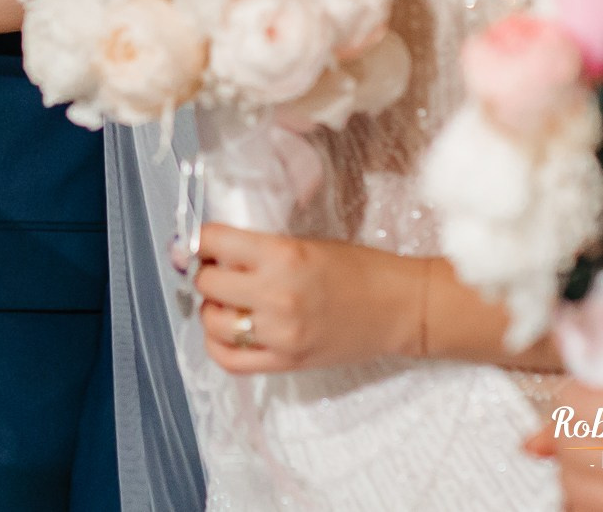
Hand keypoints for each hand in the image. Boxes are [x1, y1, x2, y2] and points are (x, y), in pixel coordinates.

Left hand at [192, 224, 423, 372]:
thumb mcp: (305, 244)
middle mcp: (276, 295)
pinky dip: (218, 344)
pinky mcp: (287, 362)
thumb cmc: (358, 269)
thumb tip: (211, 252)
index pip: (213, 241)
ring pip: (212, 322)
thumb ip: (259, 250)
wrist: (400, 308)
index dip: (201, 240)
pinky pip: (230, 359)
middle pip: (207, 283)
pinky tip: (227, 331)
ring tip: (228, 302)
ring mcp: (280, 334)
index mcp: (282, 255)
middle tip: (221, 271)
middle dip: (208, 274)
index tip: (204, 242)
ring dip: (212, 309)